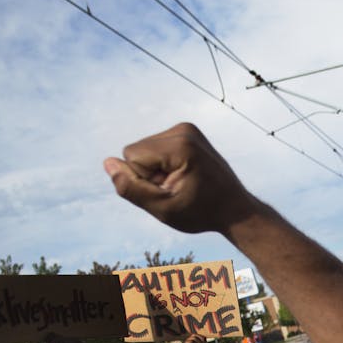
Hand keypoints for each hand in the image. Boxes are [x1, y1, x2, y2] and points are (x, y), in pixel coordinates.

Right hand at [105, 123, 260, 234]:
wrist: (234, 208)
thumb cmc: (201, 212)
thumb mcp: (162, 209)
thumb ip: (131, 188)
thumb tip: (108, 162)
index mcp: (180, 145)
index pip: (131, 156)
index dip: (143, 180)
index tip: (171, 191)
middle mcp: (183, 130)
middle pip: (136, 150)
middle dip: (148, 173)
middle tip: (177, 189)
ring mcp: (187, 129)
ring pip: (144, 149)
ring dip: (155, 169)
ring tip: (182, 183)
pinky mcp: (187, 132)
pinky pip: (155, 147)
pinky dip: (163, 163)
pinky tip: (184, 175)